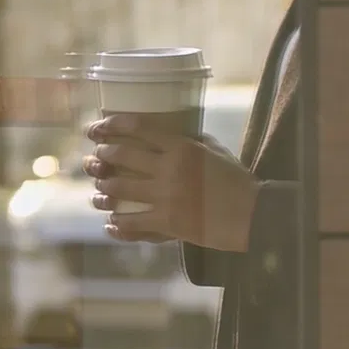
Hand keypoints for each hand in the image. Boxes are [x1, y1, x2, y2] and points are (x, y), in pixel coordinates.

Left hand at [86, 120, 258, 251]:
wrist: (252, 216)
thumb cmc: (236, 181)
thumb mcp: (215, 152)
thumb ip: (189, 141)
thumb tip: (167, 132)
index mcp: (183, 147)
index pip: (138, 127)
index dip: (111, 125)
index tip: (97, 128)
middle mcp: (170, 168)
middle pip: (121, 155)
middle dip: (102, 155)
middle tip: (96, 158)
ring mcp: (167, 196)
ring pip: (119, 188)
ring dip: (103, 188)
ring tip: (99, 190)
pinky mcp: (168, 222)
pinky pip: (131, 222)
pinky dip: (116, 223)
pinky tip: (110, 223)